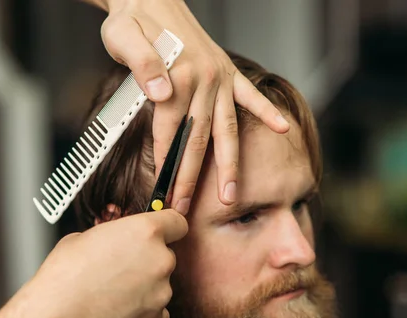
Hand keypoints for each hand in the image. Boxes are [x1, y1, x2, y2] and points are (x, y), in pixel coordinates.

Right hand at [25, 209, 187, 317]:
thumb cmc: (63, 277)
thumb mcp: (85, 237)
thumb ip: (114, 236)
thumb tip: (118, 241)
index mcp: (145, 231)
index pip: (177, 222)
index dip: (167, 226)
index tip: (159, 232)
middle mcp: (160, 259)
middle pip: (166, 254)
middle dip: (147, 259)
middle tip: (120, 267)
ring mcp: (161, 291)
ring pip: (161, 283)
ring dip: (144, 285)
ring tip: (112, 291)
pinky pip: (158, 310)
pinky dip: (143, 310)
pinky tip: (118, 309)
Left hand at [97, 0, 289, 213]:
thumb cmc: (132, 20)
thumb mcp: (124, 36)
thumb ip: (142, 64)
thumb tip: (161, 92)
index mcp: (177, 76)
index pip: (170, 132)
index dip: (166, 167)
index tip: (164, 195)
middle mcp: (203, 80)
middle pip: (198, 140)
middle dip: (192, 178)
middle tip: (186, 208)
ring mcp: (218, 77)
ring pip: (225, 129)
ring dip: (229, 164)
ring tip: (232, 193)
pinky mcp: (226, 71)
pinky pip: (249, 96)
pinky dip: (266, 112)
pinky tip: (282, 128)